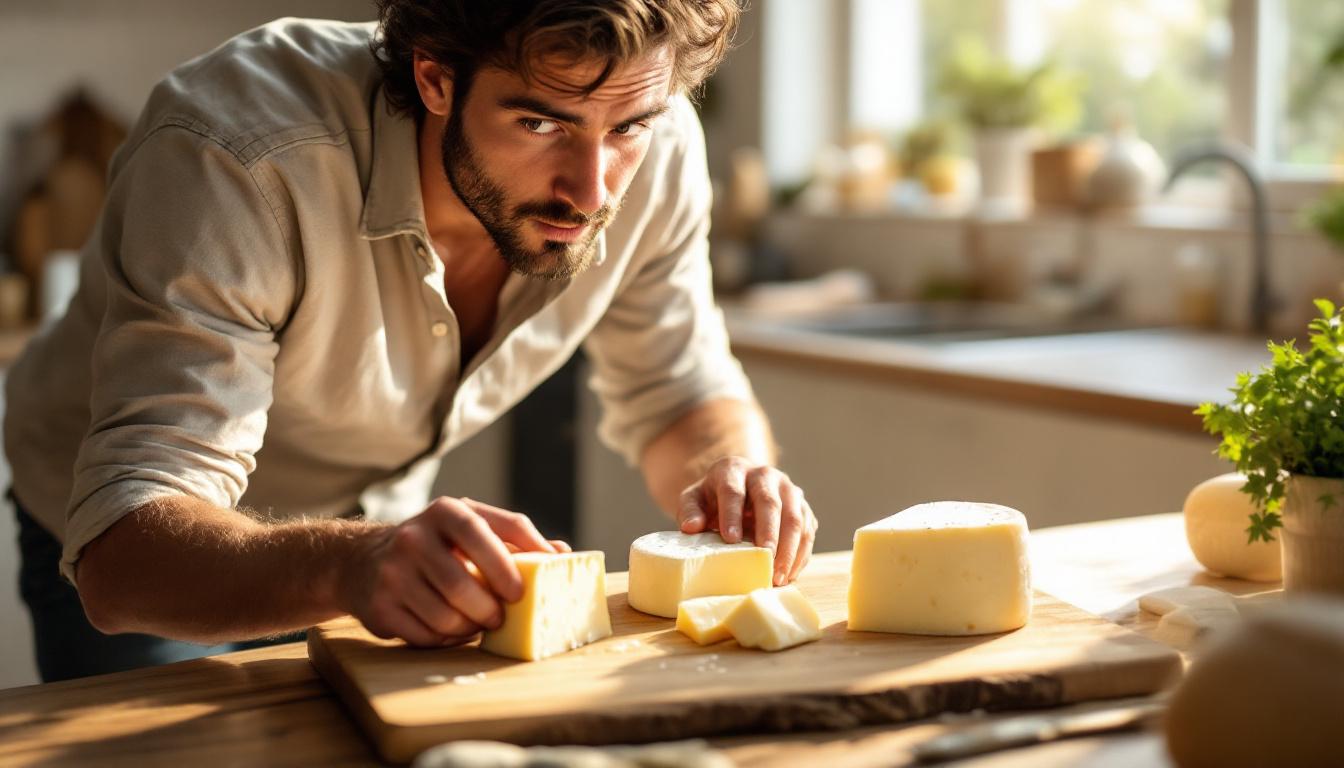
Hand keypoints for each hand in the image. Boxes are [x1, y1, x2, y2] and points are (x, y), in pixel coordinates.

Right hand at [341, 497, 569, 646]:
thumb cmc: (437, 545)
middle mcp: (415, 537)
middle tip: (501, 618)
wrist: (362, 560)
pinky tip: (450, 628)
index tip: (524, 591)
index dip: (508, 565)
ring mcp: (393, 572)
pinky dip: (445, 638)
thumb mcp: (471, 528)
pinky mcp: (379, 607)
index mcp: (446, 511)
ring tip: (477, 623)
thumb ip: (515, 539)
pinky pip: (426, 636)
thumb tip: (565, 556)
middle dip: (490, 608)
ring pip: (446, 615)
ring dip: (469, 627)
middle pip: (463, 584)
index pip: (485, 533)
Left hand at [677, 457, 816, 585]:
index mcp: (734, 470)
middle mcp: (765, 475)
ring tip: (778, 577)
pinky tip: (789, 574)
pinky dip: (801, 554)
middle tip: (765, 560)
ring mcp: (788, 490)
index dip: (732, 515)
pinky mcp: (803, 507)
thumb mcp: (694, 499)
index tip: (730, 539)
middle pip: (770, 503)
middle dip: (769, 533)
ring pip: (795, 517)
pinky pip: (808, 530)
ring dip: (789, 549)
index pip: (734, 491)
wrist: (738, 489)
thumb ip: (690, 511)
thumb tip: (692, 527)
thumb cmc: (713, 499)